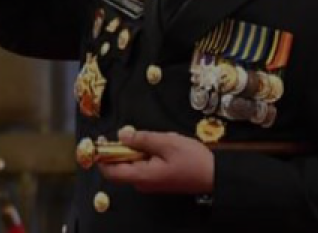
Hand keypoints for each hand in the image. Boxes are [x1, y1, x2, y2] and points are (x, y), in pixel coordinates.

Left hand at [99, 128, 213, 193]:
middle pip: (121, 166)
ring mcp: (150, 183)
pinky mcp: (158, 180)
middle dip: (123, 149)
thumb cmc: (194, 160)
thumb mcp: (167, 143)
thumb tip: (121, 135)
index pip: (110, 171)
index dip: (102, 156)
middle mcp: (143, 183)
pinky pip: (144, 165)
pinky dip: (148, 153)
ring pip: (134, 163)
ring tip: (160, 140)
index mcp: (142, 176)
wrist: (216, 174)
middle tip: (136, 134)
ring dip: (139, 149)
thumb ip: (142, 139)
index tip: (100, 141)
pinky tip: (164, 146)